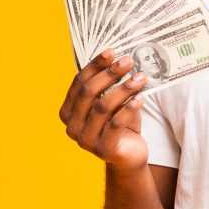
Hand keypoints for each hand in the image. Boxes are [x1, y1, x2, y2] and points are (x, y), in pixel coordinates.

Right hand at [59, 49, 149, 170]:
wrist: (129, 157)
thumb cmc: (120, 126)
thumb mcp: (112, 103)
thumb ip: (108, 86)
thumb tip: (118, 57)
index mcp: (68, 112)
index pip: (79, 83)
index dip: (95, 65)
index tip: (111, 51)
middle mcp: (72, 126)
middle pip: (89, 92)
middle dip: (110, 73)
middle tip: (128, 61)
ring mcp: (85, 140)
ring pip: (103, 106)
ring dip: (124, 88)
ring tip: (141, 77)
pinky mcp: (103, 150)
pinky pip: (116, 123)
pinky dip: (129, 108)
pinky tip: (141, 97)